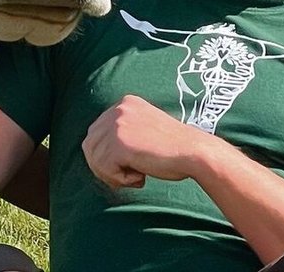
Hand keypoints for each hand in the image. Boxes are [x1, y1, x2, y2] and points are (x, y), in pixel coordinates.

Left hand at [82, 95, 216, 189]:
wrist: (194, 152)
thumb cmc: (173, 149)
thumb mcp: (144, 128)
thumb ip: (123, 132)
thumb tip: (94, 153)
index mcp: (124, 103)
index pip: (96, 132)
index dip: (105, 155)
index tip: (126, 165)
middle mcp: (118, 109)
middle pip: (90, 145)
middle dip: (104, 166)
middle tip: (127, 177)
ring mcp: (117, 125)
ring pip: (95, 158)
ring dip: (112, 175)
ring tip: (136, 177)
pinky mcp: (119, 143)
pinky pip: (105, 169)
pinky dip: (120, 180)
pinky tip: (140, 177)